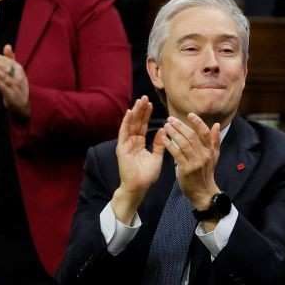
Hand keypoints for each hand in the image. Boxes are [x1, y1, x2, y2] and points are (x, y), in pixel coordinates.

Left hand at [0, 44, 29, 117]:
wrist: (22, 104)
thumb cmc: (17, 86)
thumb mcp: (15, 72)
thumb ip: (10, 59)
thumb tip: (7, 45)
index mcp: (19, 70)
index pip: (8, 61)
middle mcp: (19, 77)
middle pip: (7, 68)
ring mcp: (16, 87)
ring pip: (6, 77)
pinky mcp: (12, 96)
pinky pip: (6, 89)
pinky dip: (0, 83)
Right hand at [112, 96, 166, 223]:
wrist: (139, 187)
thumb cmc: (147, 175)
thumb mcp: (157, 156)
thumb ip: (159, 143)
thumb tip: (163, 130)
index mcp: (139, 143)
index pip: (143, 126)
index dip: (147, 115)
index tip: (151, 104)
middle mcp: (131, 142)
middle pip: (137, 123)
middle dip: (140, 110)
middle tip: (145, 97)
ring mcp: (126, 144)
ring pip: (130, 125)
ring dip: (135, 113)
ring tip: (139, 101)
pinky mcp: (122, 148)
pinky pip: (124, 133)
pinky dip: (126, 123)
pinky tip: (129, 112)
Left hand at [163, 114, 221, 209]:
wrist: (203, 192)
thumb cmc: (205, 173)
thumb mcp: (213, 156)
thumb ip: (214, 140)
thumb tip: (216, 124)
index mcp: (210, 150)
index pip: (205, 133)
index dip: (197, 122)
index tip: (189, 114)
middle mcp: (204, 155)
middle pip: (192, 136)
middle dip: (180, 126)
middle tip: (170, 119)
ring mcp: (196, 162)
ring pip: (184, 143)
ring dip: (174, 133)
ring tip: (166, 126)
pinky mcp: (186, 169)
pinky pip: (177, 154)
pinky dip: (169, 145)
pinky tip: (164, 139)